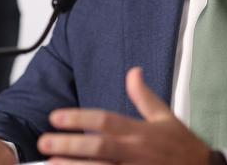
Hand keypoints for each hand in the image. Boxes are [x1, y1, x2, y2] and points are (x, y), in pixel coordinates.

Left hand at [37, 66, 210, 164]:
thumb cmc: (182, 145)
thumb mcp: (164, 116)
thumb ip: (143, 95)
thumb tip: (133, 71)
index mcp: (141, 131)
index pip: (105, 120)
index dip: (79, 118)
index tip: (56, 117)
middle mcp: (135, 151)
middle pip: (98, 145)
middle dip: (69, 144)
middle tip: (44, 141)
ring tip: (50, 163)